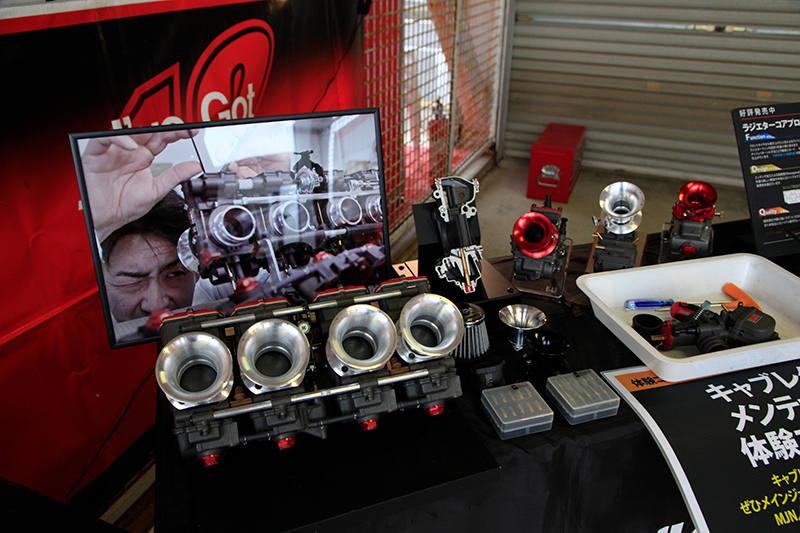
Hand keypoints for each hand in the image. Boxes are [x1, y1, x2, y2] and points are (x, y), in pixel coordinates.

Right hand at [82, 130, 201, 242]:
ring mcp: (114, 152)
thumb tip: (195, 167)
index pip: (161, 140)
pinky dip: (119, 140)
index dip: (175, 134)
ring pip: (128, 132)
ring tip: (159, 136)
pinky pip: (105, 140)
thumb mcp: (156, 191)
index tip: (192, 132)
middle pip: (147, 133)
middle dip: (163, 129)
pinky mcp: (97, 154)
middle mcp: (130, 152)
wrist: (104, 220)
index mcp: (143, 159)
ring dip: (144, 131)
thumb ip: (175, 176)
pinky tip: (131, 147)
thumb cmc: (124, 206)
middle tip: (180, 129)